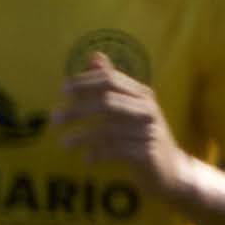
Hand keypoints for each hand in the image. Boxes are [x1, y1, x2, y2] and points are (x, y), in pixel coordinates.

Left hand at [52, 58, 191, 196]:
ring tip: (64, 143)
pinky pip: (117, 150)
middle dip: (77, 109)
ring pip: (109, 129)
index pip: (110, 79)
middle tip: (54, 119)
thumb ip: (111, 83)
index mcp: (142, 95)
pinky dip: (98, 153)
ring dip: (82, 136)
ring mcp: (150, 131)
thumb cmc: (141, 135)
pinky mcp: (149, 153)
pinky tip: (86, 158)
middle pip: (106, 102)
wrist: (170, 170)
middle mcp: (147, 109)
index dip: (85, 82)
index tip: (62, 89)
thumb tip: (95, 55)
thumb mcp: (128, 107)